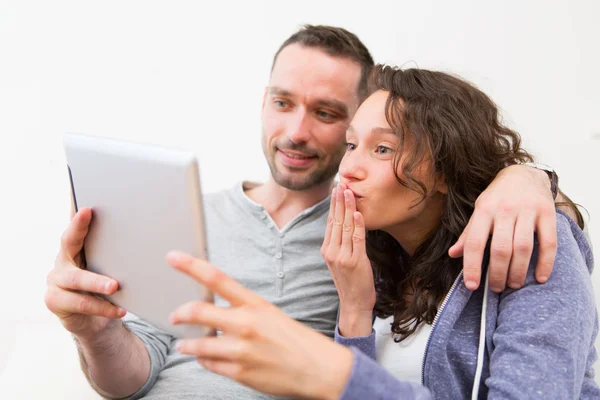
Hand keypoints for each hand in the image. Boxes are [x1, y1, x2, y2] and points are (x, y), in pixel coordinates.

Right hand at [44, 208, 125, 339]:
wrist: (94, 321)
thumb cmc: (105, 286)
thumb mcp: (110, 267)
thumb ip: (117, 250)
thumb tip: (147, 229)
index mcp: (76, 247)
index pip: (77, 226)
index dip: (78, 213)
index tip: (87, 203)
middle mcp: (62, 259)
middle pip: (68, 241)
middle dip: (78, 227)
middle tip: (88, 212)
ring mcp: (55, 280)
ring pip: (77, 278)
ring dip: (97, 282)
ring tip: (115, 286)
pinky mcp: (55, 301)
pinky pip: (81, 304)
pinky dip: (103, 307)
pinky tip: (120, 309)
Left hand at [168, 252, 352, 399]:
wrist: (320, 369)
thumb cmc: (296, 340)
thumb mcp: (271, 315)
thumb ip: (243, 311)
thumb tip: (215, 313)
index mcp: (255, 304)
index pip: (217, 278)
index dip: (191, 266)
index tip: (172, 257)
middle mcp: (246, 324)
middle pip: (198, 311)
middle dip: (180, 313)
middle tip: (174, 316)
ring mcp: (241, 350)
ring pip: (198, 345)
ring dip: (187, 345)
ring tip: (184, 345)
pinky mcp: (240, 372)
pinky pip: (209, 365)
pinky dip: (204, 361)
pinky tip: (207, 359)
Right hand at [320, 183, 375, 335]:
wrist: (354, 303)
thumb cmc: (350, 281)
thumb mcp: (340, 260)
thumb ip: (341, 243)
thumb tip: (346, 223)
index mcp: (327, 250)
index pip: (330, 222)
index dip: (333, 205)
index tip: (337, 190)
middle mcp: (332, 252)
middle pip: (335, 221)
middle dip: (339, 202)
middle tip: (341, 184)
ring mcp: (342, 257)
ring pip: (345, 227)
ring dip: (348, 208)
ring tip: (349, 193)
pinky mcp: (355, 261)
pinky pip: (357, 239)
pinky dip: (358, 225)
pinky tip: (358, 213)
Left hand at [449, 165, 556, 291]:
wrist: (524, 173)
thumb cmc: (498, 197)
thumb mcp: (479, 210)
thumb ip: (468, 233)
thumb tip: (453, 254)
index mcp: (484, 210)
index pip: (474, 242)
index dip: (472, 266)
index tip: (472, 286)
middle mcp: (505, 210)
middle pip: (500, 249)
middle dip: (497, 273)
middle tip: (496, 288)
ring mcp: (528, 211)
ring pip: (523, 248)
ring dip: (518, 271)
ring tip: (513, 284)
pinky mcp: (547, 213)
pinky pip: (549, 243)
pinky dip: (545, 263)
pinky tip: (539, 277)